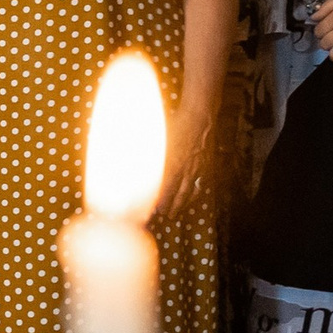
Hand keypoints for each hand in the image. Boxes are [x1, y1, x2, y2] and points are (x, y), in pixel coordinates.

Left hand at [155, 106, 216, 221]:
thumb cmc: (176, 123)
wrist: (200, 116)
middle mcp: (186, 168)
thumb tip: (127, 158)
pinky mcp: (204, 164)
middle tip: (163, 217)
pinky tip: (191, 198)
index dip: (161, 201)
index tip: (154, 211)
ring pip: (189, 190)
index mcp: (173, 162)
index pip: (166, 187)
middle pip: (178, 193)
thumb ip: (145, 151)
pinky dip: (194, 193)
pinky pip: (200, 183)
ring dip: (182, 203)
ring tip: (175, 213)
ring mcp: (197, 167)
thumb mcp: (158, 137)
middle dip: (170, 207)